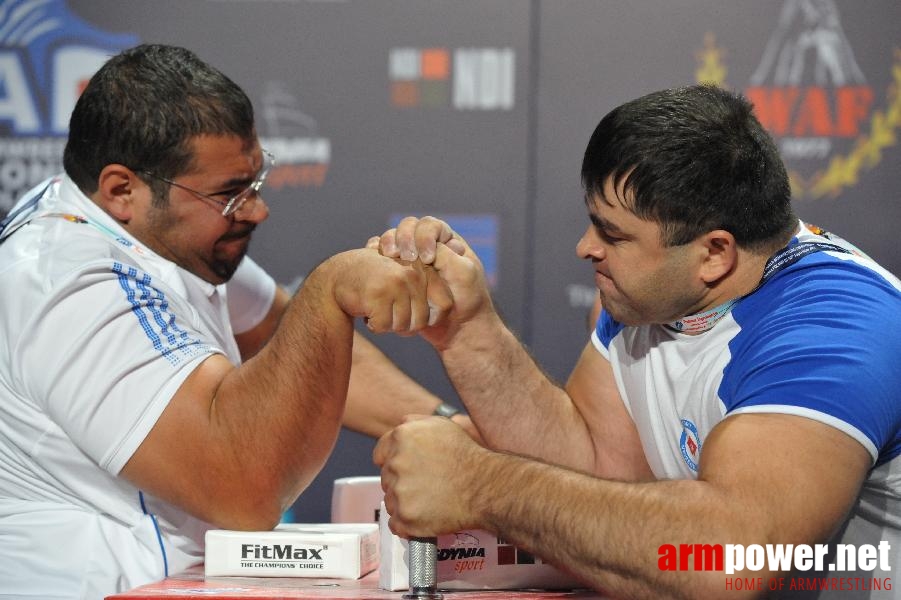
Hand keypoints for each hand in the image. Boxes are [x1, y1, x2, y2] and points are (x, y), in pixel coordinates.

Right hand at [329, 249, 451, 334]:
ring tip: (378, 309)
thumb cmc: (376, 280)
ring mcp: (395, 283)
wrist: (339, 275)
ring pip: (402, 326)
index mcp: (424, 270)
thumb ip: (428, 289)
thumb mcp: (406, 278)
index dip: (430, 318)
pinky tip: (368, 312)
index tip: (412, 314)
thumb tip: (446, 311)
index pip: (444, 306)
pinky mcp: (377, 294)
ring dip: (388, 325)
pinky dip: (374, 326)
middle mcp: (412, 274)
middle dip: (404, 325)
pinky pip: (383, 326)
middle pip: (421, 322)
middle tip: (389, 314)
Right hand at [368, 217, 493, 348]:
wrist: (458, 327)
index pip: (429, 226)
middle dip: (402, 237)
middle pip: (407, 228)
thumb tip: (421, 242)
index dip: (424, 237)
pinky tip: (377, 261)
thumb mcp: (463, 273)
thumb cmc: (468, 300)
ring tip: (388, 256)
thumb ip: (445, 254)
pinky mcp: (398, 274)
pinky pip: (383, 257)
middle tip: (402, 255)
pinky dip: (377, 256)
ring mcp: (411, 259)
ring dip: (388, 244)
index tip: (427, 258)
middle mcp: (427, 245)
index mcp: (446, 241)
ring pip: (394, 240)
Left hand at [373, 417, 486, 537]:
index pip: (380, 454)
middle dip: (402, 482)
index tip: (407, 470)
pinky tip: (425, 516)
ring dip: (405, 503)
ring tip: (430, 501)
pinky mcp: (405, 517)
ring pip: (391, 501)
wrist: (485, 487)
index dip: (394, 462)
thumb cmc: (467, 456)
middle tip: (426, 485)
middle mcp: (395, 463)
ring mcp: (399, 492)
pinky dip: (407, 524)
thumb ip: (416, 422)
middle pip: (387, 479)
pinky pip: (395, 524)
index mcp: (401, 438)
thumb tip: (401, 423)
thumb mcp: (443, 425)